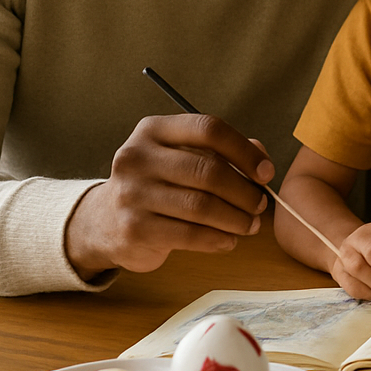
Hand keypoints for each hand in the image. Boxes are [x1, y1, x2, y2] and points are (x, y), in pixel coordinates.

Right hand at [64, 114, 272, 278]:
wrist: (104, 221)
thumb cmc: (159, 184)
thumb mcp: (183, 158)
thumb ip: (224, 153)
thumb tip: (263, 160)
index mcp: (153, 130)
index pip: (209, 129)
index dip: (245, 151)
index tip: (266, 172)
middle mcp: (137, 157)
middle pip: (208, 171)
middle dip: (244, 191)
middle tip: (260, 205)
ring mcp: (132, 194)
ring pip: (202, 206)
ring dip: (235, 219)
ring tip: (249, 225)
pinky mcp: (133, 229)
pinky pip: (189, 235)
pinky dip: (217, 239)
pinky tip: (228, 240)